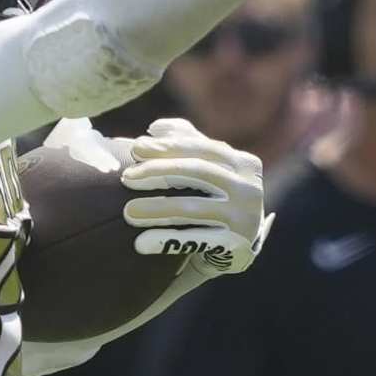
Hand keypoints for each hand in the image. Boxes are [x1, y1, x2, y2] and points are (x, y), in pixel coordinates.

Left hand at [121, 118, 272, 277]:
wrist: (237, 247)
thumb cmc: (217, 200)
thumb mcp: (209, 170)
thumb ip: (187, 143)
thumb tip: (155, 128)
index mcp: (243, 163)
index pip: (200, 147)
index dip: (167, 146)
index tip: (135, 148)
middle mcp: (249, 187)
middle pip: (196, 171)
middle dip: (158, 171)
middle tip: (126, 177)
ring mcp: (244, 217)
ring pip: (192, 207)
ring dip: (156, 208)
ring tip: (128, 212)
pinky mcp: (235, 245)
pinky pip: (194, 240)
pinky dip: (166, 240)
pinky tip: (141, 243)